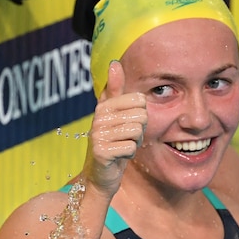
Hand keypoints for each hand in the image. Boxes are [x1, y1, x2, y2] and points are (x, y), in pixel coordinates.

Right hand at [83, 61, 146, 194]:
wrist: (100, 176)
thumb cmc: (113, 142)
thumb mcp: (115, 115)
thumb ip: (114, 89)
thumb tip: (114, 62)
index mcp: (104, 106)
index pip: (139, 99)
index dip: (140, 114)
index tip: (128, 123)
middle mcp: (98, 118)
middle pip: (141, 115)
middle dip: (140, 130)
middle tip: (126, 138)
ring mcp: (97, 135)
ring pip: (136, 131)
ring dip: (134, 142)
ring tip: (122, 146)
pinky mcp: (101, 151)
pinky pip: (131, 147)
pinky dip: (129, 154)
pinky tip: (119, 157)